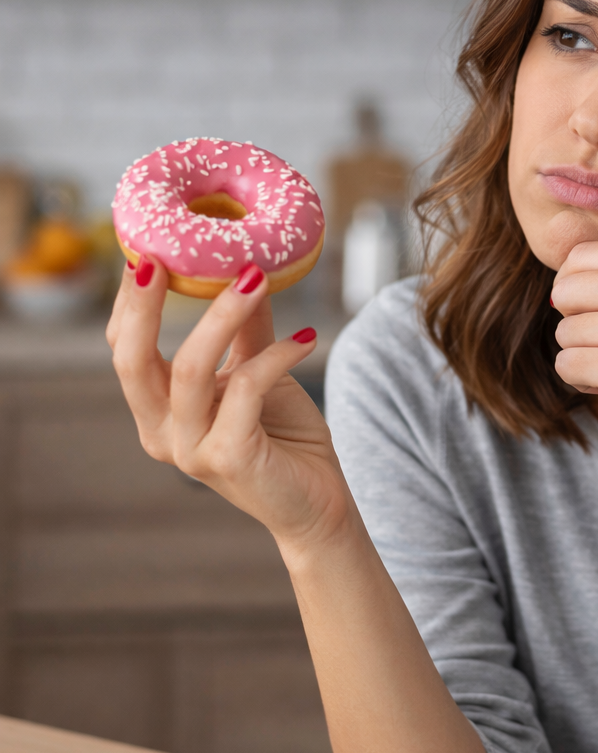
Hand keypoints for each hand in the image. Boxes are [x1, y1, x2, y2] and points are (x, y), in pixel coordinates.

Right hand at [106, 256, 350, 551]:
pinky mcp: (227, 459)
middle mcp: (162, 432)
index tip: (148, 251)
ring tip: (256, 276)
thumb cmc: (283, 436)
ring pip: (190, 369)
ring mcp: (190, 450)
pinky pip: (245, 389)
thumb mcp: (257, 372)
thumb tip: (246, 268)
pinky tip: (308, 338)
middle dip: (144, 306)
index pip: (124, 351)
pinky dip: (277, 355)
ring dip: (223, 315)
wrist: (317, 501)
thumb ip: (246, 329)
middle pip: (133, 361)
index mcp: (158, 410)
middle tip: (163, 258)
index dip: (130, 303)